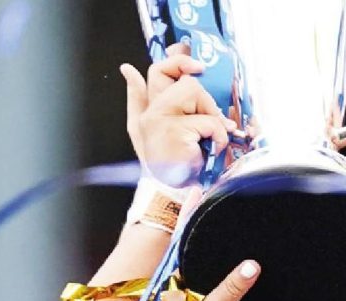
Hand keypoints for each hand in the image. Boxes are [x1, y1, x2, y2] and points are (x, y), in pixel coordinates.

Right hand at [121, 43, 231, 187]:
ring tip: (209, 139)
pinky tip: (210, 149)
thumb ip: (143, 102)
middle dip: (206, 99)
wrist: (171, 195)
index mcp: (147, 110)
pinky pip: (207, 120)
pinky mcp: (173, 130)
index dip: (177, 61)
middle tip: (213, 121)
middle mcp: (149, 113)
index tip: (196, 66)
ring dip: (212, 117)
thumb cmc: (170, 169)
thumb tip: (128, 71)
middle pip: (183, 80)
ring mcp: (159, 120)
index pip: (156, 72)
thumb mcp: (163, 137)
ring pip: (195, 92)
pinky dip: (217, 135)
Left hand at [175, 260, 260, 300]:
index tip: (227, 246)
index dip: (210, 254)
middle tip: (242, 275)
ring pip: (231, 292)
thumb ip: (232, 288)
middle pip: (217, 276)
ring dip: (241, 294)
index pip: (195, 262)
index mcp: (180, 291)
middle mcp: (193, 298)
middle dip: (231, 276)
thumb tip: (250, 266)